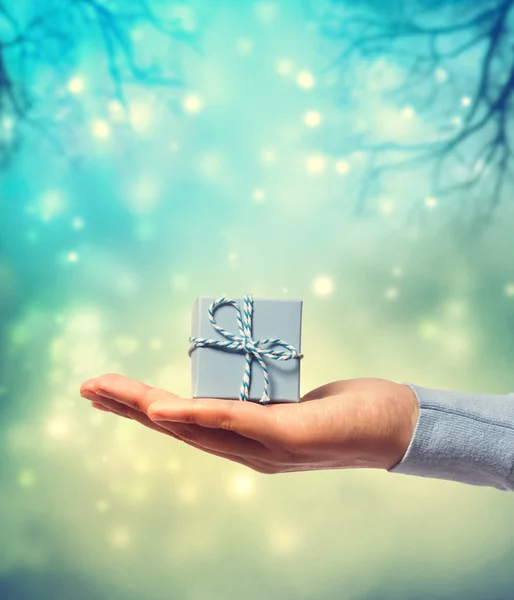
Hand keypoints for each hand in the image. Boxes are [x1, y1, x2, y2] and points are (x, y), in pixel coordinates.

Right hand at [79, 375, 418, 473]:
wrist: (400, 427)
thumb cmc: (349, 410)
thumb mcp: (295, 399)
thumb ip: (263, 396)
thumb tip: (242, 376)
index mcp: (246, 441)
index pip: (183, 425)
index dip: (141, 411)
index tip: (107, 392)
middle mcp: (250, 452)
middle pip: (179, 428)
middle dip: (129, 407)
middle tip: (89, 386)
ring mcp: (269, 449)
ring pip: (200, 427)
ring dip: (154, 409)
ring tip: (115, 392)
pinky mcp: (293, 436)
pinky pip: (242, 422)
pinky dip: (205, 413)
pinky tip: (174, 406)